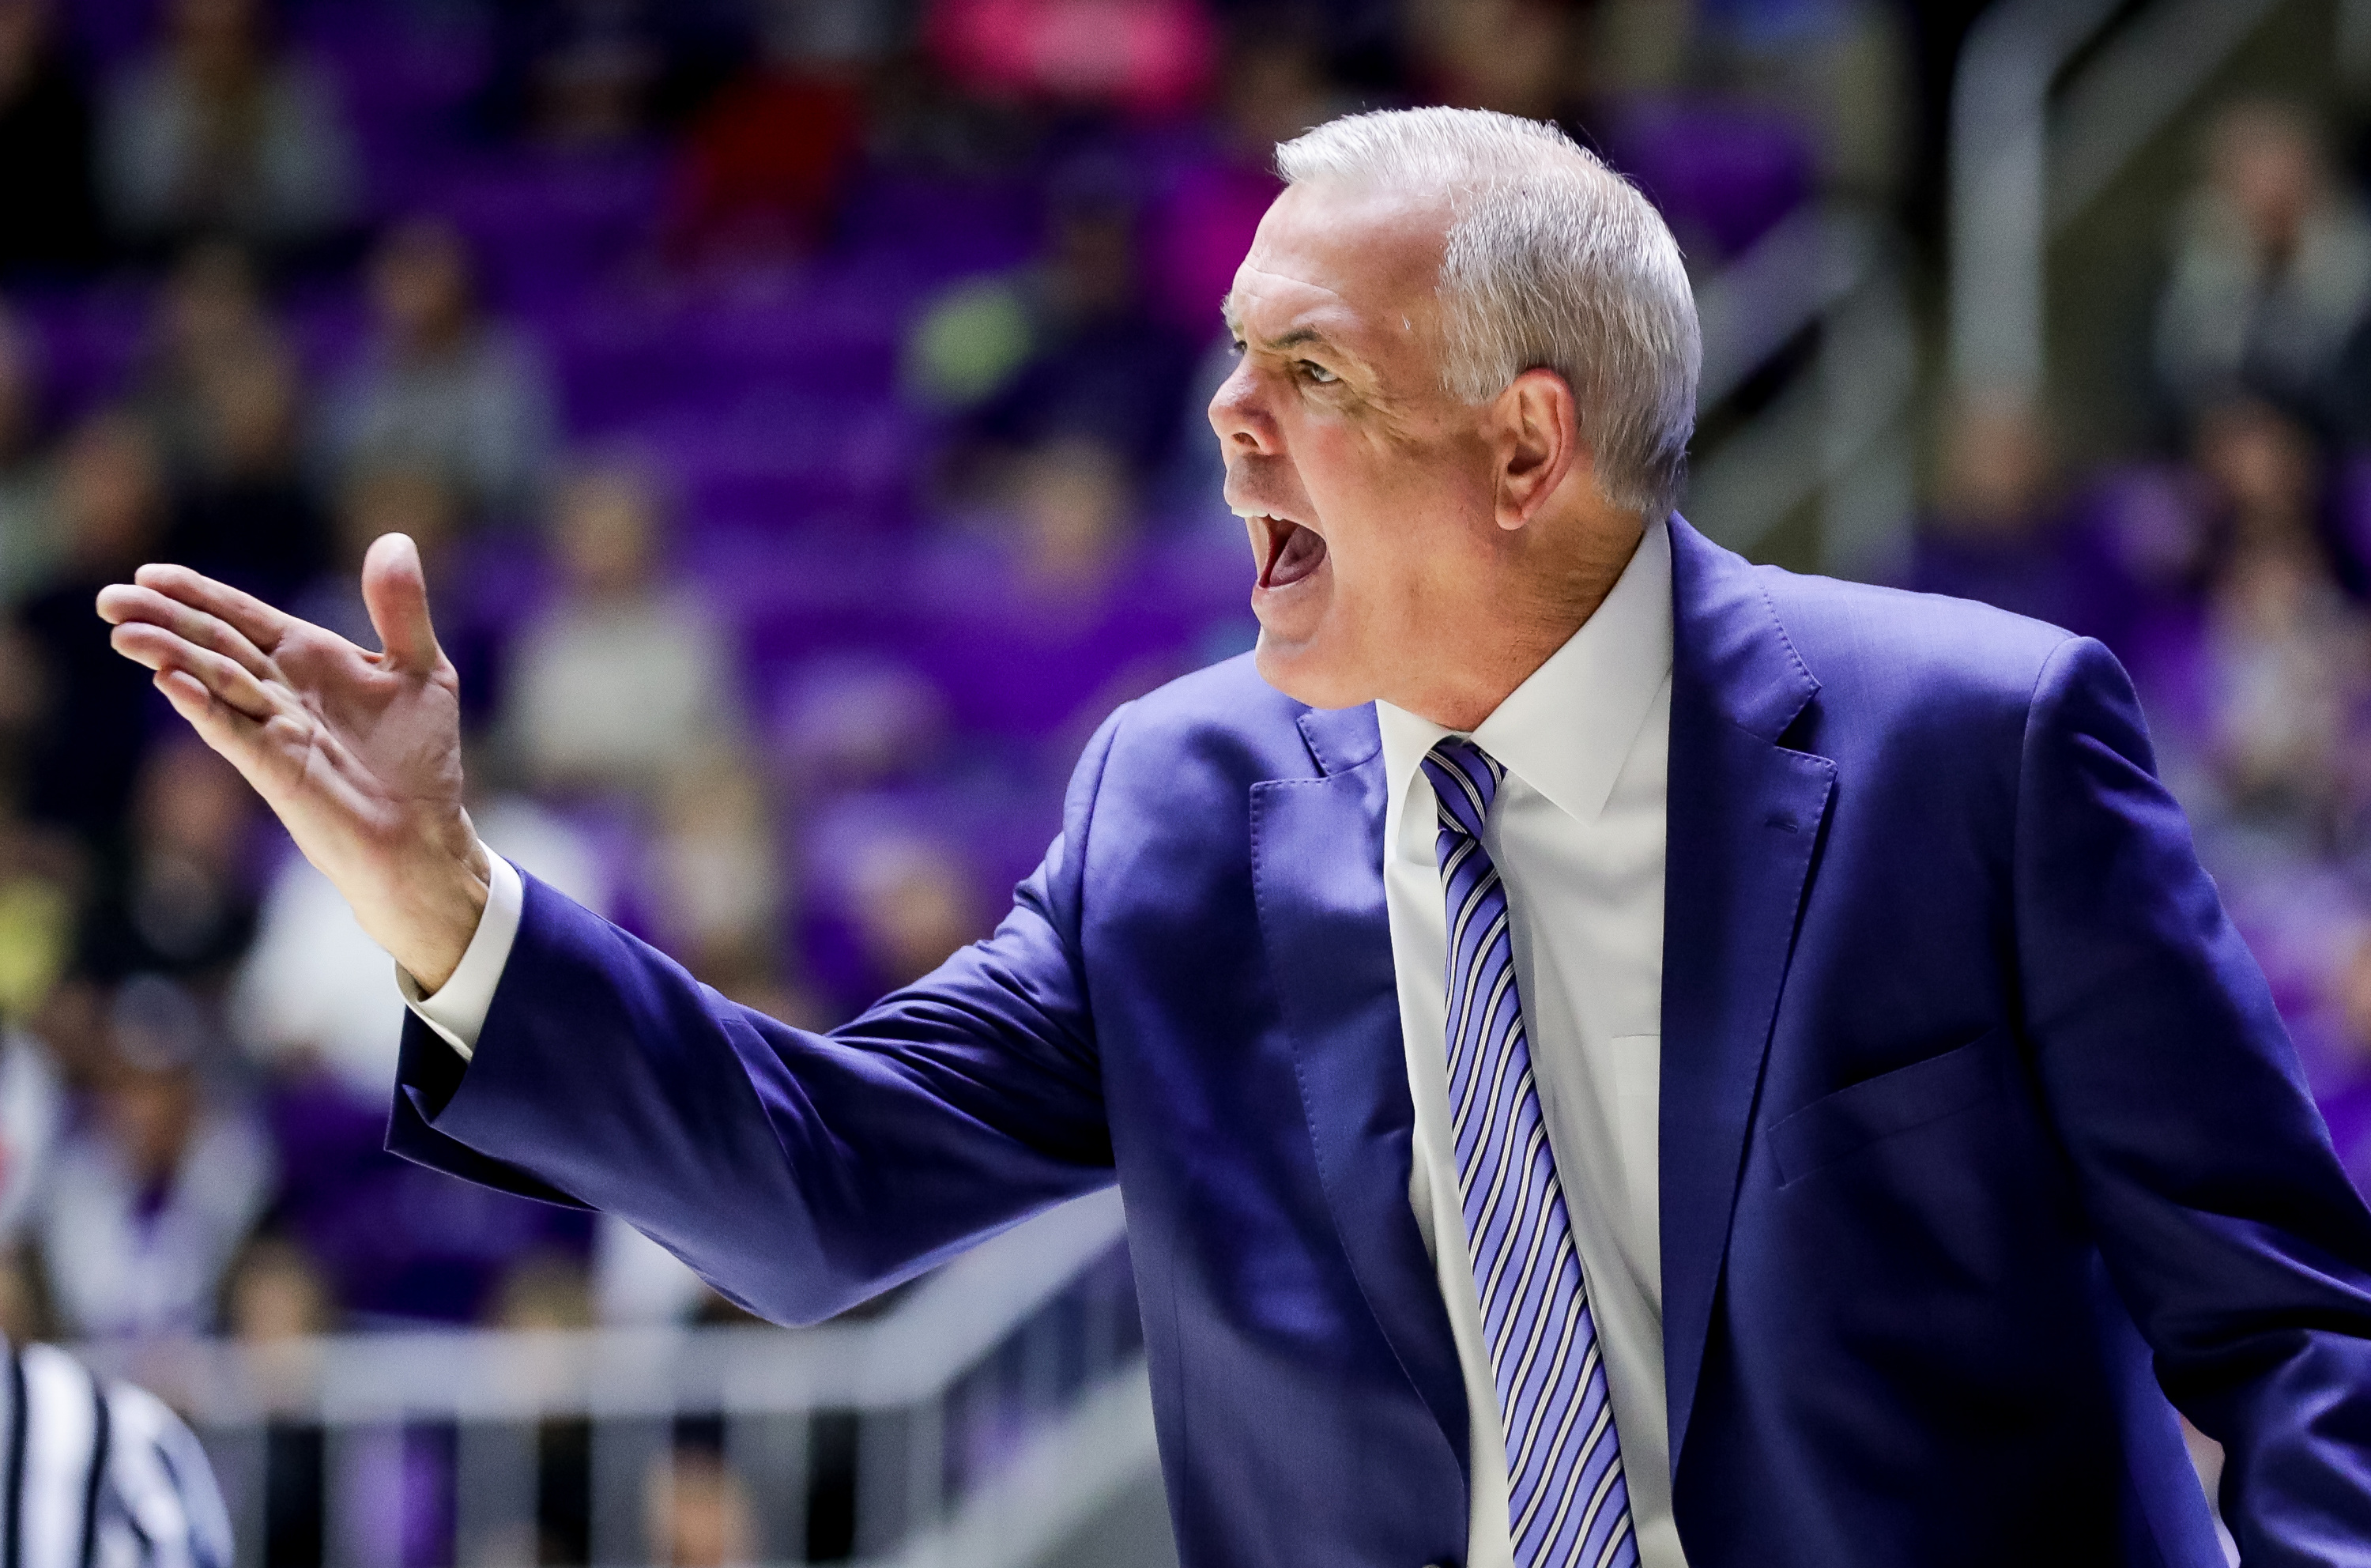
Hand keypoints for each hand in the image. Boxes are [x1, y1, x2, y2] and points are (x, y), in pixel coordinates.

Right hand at [96, 534, 487, 990]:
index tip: (150, 572)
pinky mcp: (276, 767)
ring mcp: (273, 728)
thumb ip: (401, 609)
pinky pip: (232, 730)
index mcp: (309, 658)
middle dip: (164, 618)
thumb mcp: (422, 670)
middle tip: (110, 598)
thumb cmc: (419, 756)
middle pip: (214, 643)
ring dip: (170, 655)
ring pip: (213, 681)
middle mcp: (281, 690)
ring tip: (125, 632)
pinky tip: (170, 681)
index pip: (242, 616)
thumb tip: (395, 539)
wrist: (423, 833)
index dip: (199, 593)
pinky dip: (203, 705)